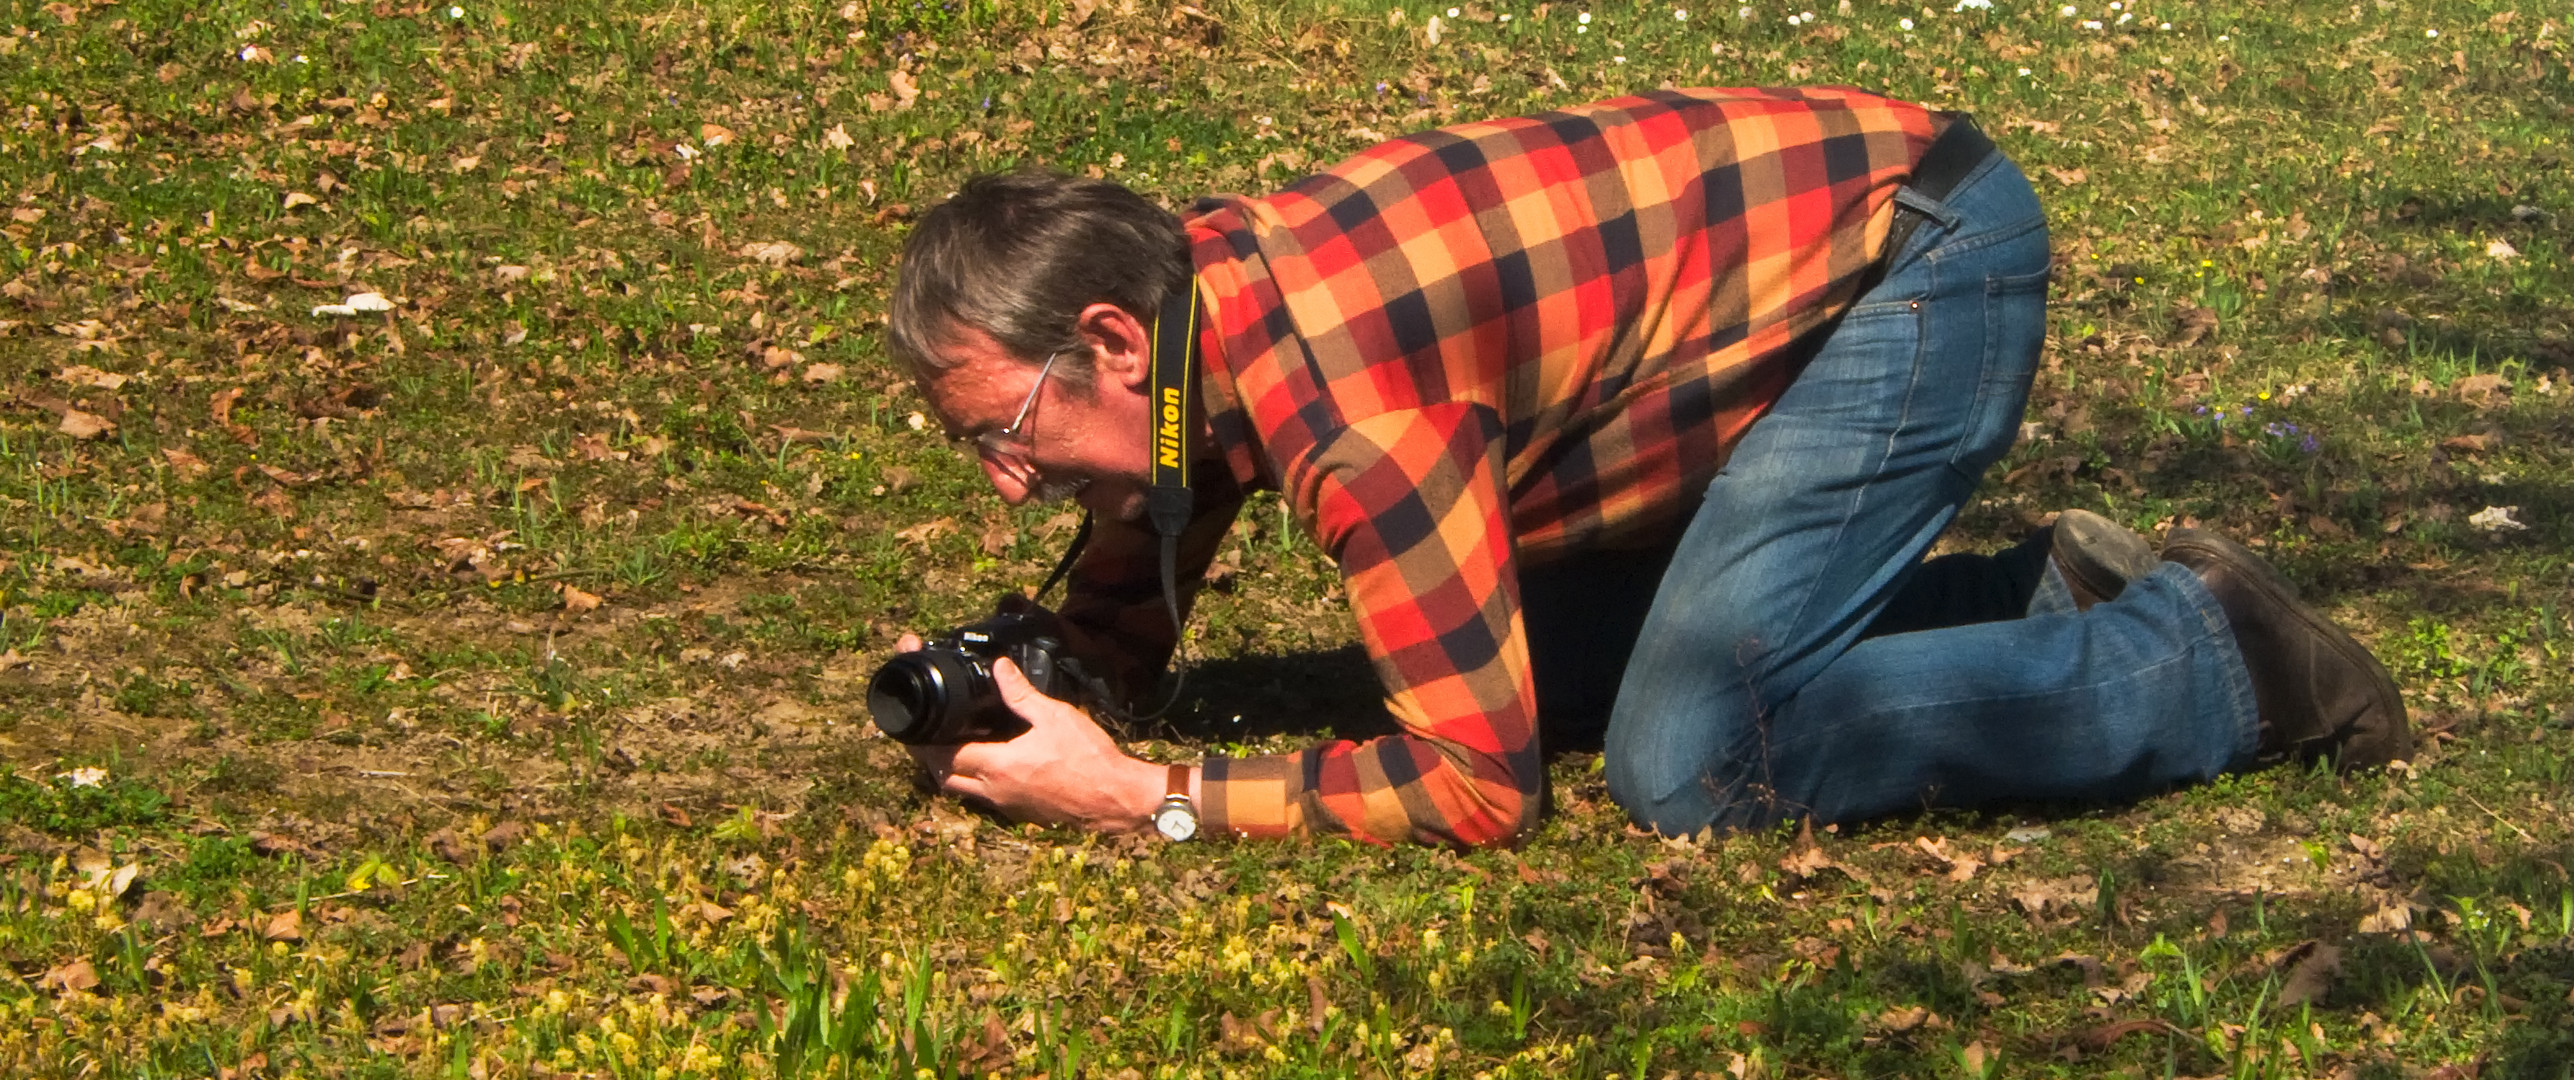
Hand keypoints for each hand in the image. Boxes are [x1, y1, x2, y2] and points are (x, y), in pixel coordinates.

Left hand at [905, 656, 1166, 832]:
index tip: (911, 722)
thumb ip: (1021, 693)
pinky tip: (985, 759)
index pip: (942, 754)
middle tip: (923, 732)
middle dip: (928, 756)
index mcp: (996, 767)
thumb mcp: (1054, 717)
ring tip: (949, 742)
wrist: (1115, 799)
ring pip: (961, 789)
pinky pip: (983, 795)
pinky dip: (973, 778)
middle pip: (943, 776)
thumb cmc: (1089, 759)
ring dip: (949, 769)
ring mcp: (1005, 804)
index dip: (921, 738)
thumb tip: (998, 666)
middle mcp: (993, 791)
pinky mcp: (1020, 810)